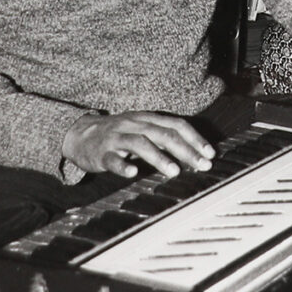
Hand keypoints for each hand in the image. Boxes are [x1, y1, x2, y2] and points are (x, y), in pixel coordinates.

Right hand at [62, 111, 215, 178]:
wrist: (81, 134)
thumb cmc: (119, 136)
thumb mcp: (143, 130)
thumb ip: (164, 139)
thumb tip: (194, 152)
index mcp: (147, 118)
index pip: (176, 124)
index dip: (195, 138)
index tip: (210, 153)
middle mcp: (134, 124)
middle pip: (163, 133)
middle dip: (185, 150)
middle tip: (202, 165)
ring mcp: (117, 137)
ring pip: (139, 143)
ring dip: (159, 157)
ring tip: (174, 171)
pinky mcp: (101, 152)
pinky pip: (112, 158)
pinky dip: (123, 165)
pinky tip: (133, 173)